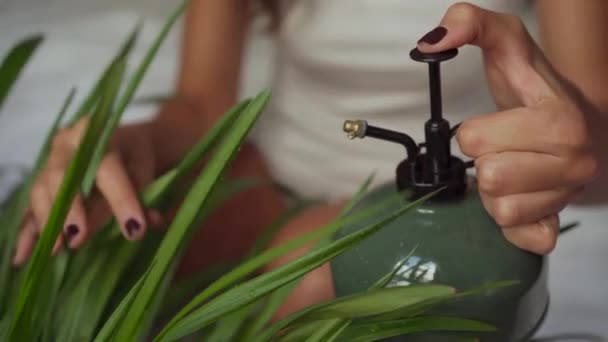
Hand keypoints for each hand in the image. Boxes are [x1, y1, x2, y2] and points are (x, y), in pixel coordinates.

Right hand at [12, 118, 158, 264]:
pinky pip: (31, 207)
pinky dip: (28, 232)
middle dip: (69, 209)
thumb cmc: (135, 156)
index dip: (121, 200)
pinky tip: (23, 256)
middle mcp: (67, 144)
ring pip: (41, 191)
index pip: (108, 168)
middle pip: (62, 176)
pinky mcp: (42, 181)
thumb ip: (141, 197)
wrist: (122, 141)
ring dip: (47, 222)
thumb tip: (134, 230)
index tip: (134, 230)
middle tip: (78, 238)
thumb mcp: (145, 170)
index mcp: (98, 134)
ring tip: (57, 249)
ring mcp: (49, 161)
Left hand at [417, 3, 598, 253]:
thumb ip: (468, 24)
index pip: (475, 141)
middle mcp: (574, 162)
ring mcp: (569, 195)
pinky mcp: (558, 221)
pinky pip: (522, 237)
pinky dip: (511, 222)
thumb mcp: (505, 41)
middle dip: (485, 163)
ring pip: (500, 210)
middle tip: (503, 148)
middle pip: (489, 179)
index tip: (494, 123)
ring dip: (495, 192)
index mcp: (560, 121)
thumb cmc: (534, 86)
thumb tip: (431, 40)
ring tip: (512, 167)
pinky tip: (521, 197)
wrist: (576, 115)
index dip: (473, 132)